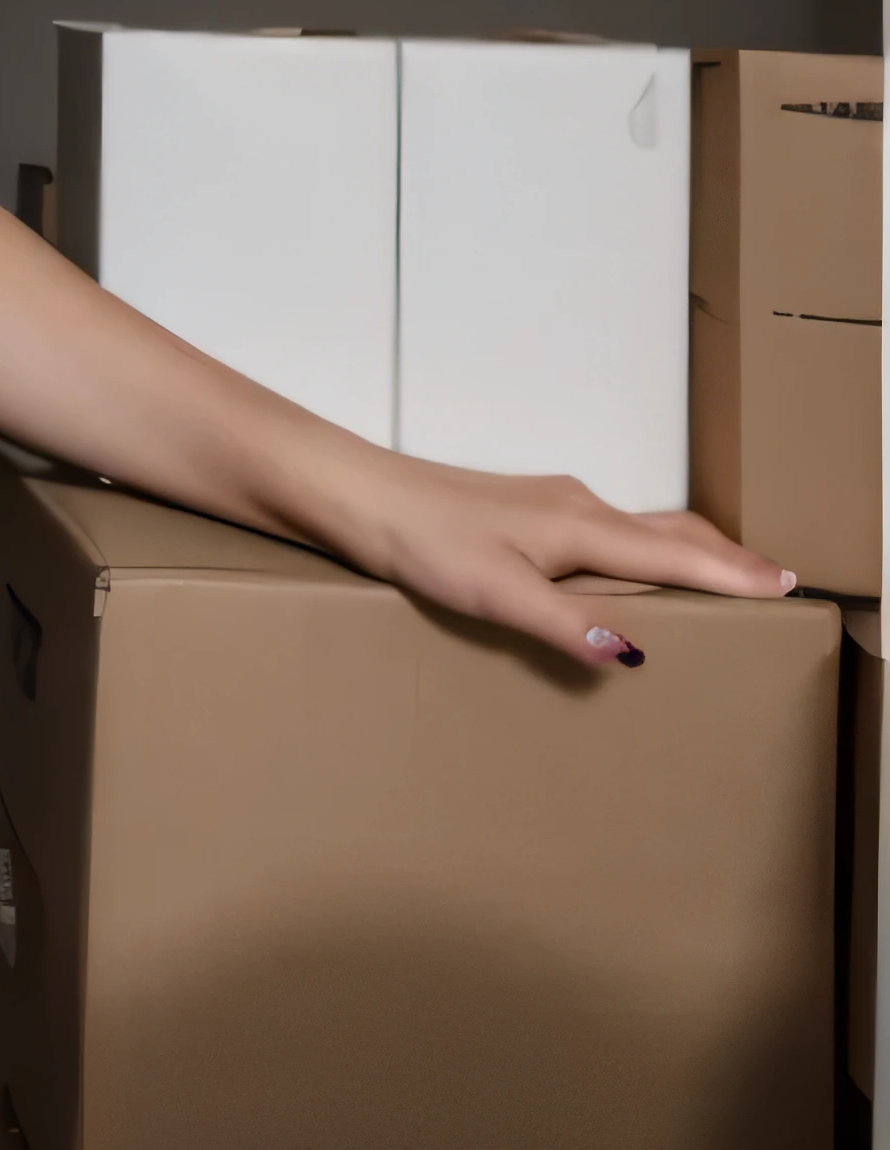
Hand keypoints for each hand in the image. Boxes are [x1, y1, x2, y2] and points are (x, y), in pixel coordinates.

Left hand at [328, 450, 797, 668]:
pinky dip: (644, 546)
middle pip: (670, 532)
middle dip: (723, 557)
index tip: (789, 584)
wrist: (360, 496)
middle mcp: (577, 506)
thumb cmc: (423, 539)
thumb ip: (565, 624)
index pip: (678, 556)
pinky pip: (608, 529)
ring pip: (639, 527)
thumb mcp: (497, 592)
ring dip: (686, 549)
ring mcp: (550, 503)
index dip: (734, 574)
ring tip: (719, 575)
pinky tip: (630, 568)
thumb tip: (631, 652)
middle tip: (773, 581)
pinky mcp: (524, 510)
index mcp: (583, 527)